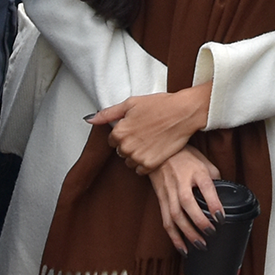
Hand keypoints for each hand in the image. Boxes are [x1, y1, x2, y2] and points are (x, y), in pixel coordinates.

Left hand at [93, 87, 213, 173]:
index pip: (112, 140)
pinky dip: (145, 163)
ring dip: (137, 155)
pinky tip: (154, 150)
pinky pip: (141, 170)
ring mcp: (138, 157)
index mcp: (119, 132)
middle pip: (121, 152)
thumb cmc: (160, 105)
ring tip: (150, 142)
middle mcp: (126, 147)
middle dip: (129, 144)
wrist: (183, 113)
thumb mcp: (131, 103)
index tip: (134, 128)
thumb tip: (90, 120)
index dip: (124, 133)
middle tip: (144, 133)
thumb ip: (108, 114)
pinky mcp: (151, 164)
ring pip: (130, 162)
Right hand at [151, 148, 223, 251]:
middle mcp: (181, 182)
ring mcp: (169, 192)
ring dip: (187, 233)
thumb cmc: (185, 156)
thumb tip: (224, 195)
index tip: (221, 217)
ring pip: (175, 216)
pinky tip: (183, 248)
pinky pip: (166, 221)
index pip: (206, 187)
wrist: (159, 152)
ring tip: (201, 245)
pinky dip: (174, 237)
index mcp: (196, 171)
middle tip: (211, 233)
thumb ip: (214, 178)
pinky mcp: (161, 200)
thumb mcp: (204, 162)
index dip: (214, 203)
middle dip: (200, 222)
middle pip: (188, 204)